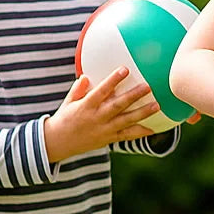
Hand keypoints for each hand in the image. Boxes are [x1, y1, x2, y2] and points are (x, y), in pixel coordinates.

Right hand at [44, 68, 159, 162]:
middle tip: (148, 87)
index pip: (101, 91)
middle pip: (117, 106)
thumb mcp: (68, 102)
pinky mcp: (108, 139)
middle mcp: (96, 118)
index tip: (125, 69)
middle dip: (133, 96)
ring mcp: (104, 130)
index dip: (113, 80)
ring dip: (142, 113)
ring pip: (126, 121)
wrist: (57, 143)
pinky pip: (126, 136)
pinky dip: (140, 133)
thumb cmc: (64, 118)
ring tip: (156, 105)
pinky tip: (153, 129)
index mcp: (85, 106)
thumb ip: (78, 89)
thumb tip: (86, 76)